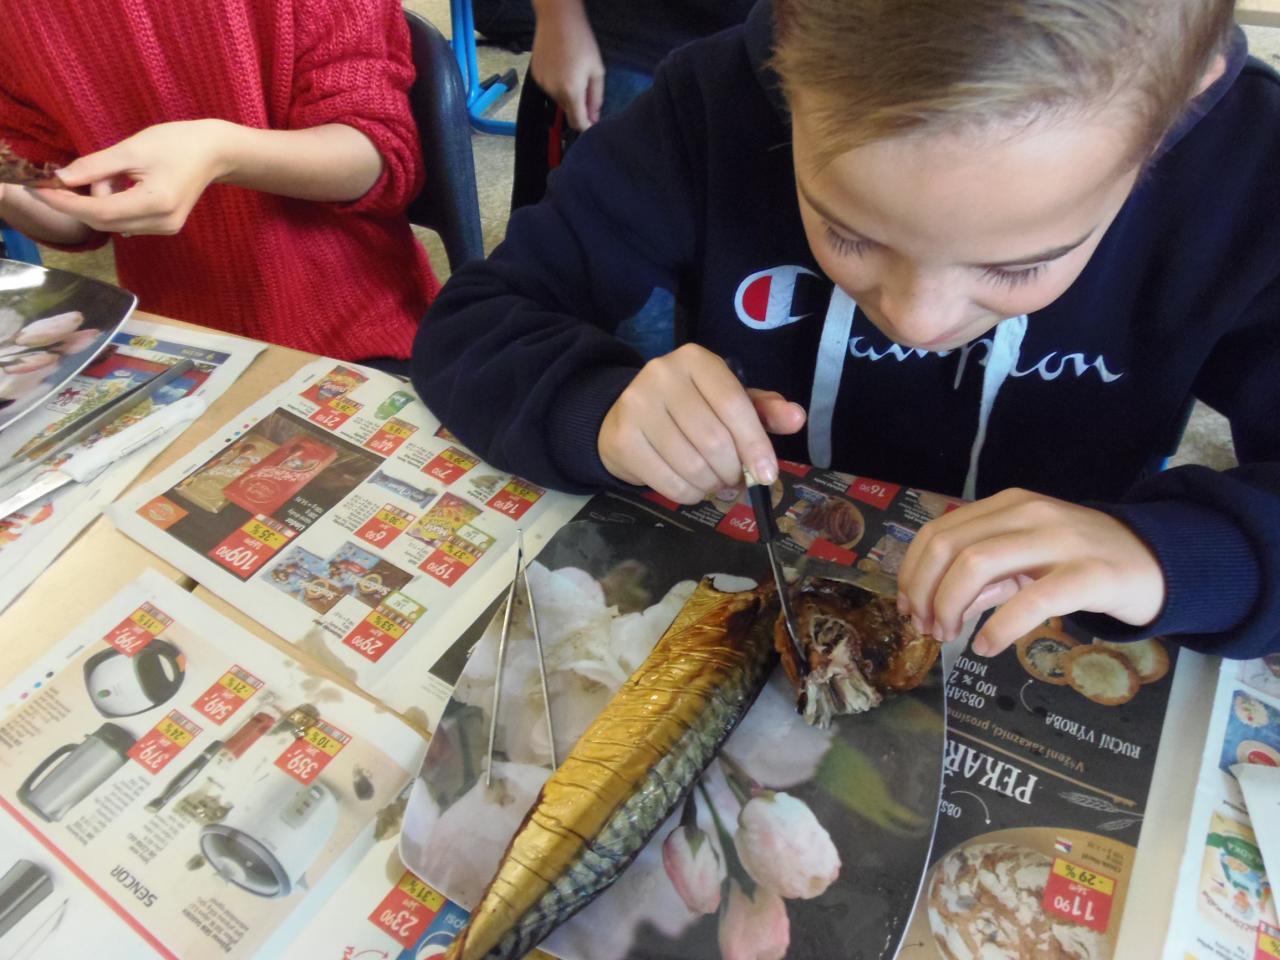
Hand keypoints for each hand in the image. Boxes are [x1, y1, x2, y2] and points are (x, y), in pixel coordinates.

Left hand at [30, 119, 230, 235]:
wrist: (213, 152)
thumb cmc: (176, 143)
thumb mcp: (131, 149)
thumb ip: (94, 166)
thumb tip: (60, 178)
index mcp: (156, 203)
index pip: (100, 212)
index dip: (66, 203)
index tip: (39, 189)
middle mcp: (161, 223)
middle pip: (104, 221)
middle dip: (81, 200)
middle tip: (71, 174)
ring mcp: (165, 228)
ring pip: (113, 223)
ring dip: (101, 200)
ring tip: (117, 173)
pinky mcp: (165, 227)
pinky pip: (126, 221)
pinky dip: (114, 204)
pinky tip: (126, 185)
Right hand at [530, 0, 604, 130]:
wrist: (557, 19)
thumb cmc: (581, 42)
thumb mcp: (597, 70)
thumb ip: (596, 98)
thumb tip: (594, 118)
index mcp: (571, 91)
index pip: (577, 122)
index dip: (586, 126)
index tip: (592, 124)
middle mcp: (553, 91)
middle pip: (568, 110)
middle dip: (578, 105)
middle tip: (586, 87)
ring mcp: (542, 84)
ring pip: (558, 99)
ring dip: (567, 94)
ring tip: (573, 72)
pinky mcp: (536, 75)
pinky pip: (549, 88)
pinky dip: (557, 84)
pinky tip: (562, 67)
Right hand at [598, 344, 805, 503]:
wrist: (626, 416)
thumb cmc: (689, 408)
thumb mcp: (729, 400)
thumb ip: (764, 409)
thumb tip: (797, 418)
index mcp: (695, 359)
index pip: (734, 405)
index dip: (755, 444)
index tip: (767, 474)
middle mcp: (661, 375)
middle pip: (714, 440)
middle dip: (733, 471)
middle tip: (736, 480)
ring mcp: (637, 406)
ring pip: (692, 465)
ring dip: (712, 486)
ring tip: (715, 484)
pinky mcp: (623, 439)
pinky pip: (669, 483)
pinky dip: (690, 495)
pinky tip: (693, 488)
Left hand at [896, 488, 1165, 656]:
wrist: (1157, 560)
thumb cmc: (1082, 561)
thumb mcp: (1026, 557)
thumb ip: (983, 576)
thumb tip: (933, 605)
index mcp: (1008, 505)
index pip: (938, 532)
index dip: (912, 572)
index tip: (907, 606)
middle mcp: (1028, 513)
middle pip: (949, 547)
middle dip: (924, 592)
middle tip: (926, 627)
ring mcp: (1059, 540)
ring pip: (978, 565)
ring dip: (950, 608)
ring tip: (950, 637)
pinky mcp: (1089, 574)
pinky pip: (1030, 601)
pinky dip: (997, 629)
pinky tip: (986, 647)